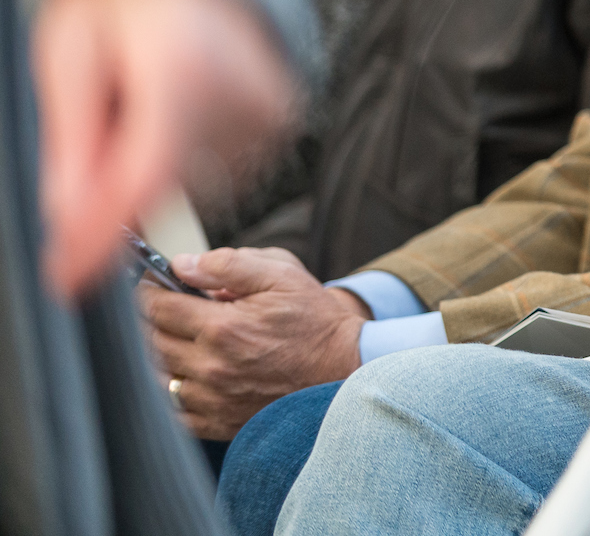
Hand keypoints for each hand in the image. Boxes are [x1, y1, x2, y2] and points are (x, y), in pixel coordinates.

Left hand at [35, 0, 294, 298]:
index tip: (66, 276)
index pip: (140, 183)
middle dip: (116, 183)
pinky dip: (192, 154)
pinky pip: (227, 167)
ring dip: (155, 167)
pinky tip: (176, 109)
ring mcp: (269, 106)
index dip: (98, 238)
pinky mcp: (282, 116)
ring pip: (195, 183)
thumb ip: (71, 141)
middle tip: (99, 122)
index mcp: (183, 71)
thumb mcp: (68, 53)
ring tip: (142, 103)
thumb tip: (68, 215)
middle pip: (163, 185)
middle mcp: (240, 92)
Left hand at [138, 247, 362, 438]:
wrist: (343, 369)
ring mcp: (212, 399)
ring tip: (172, 338)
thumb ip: (229, 264)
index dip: (148, 291)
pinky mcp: (217, 422)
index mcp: (224, 327)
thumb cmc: (313, 320)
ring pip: (155, 377)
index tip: (151, 284)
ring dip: (154, 355)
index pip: (159, 307)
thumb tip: (182, 263)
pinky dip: (166, 393)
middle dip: (148, 320)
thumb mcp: (282, 276)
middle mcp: (211, 366)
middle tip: (160, 308)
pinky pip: (172, 412)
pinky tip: (181, 374)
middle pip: (149, 342)